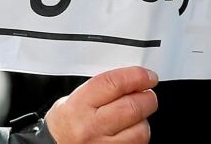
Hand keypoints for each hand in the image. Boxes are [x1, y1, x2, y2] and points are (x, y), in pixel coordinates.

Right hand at [44, 66, 158, 143]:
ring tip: (135, 116)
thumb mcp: (70, 101)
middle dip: (147, 97)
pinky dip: (139, 135)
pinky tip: (131, 131)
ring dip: (143, 119)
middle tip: (147, 93)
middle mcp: (91, 127)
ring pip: (141, 129)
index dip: (135, 76)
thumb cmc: (62, 127)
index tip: (146, 76)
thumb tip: (127, 80)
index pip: (113, 84)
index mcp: (78, 107)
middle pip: (132, 106)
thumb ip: (97, 89)